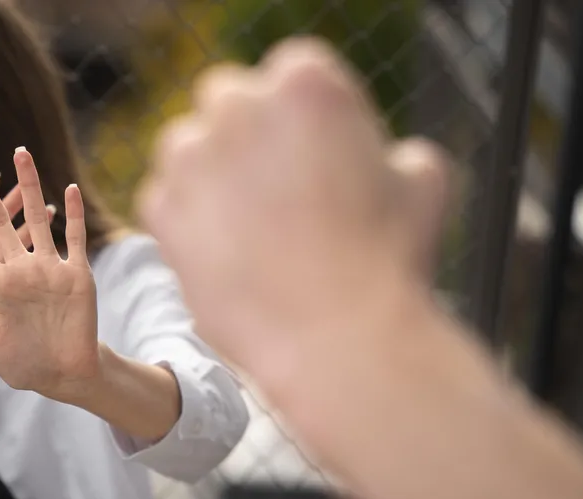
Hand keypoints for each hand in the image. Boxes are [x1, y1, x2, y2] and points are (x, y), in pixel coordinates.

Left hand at [0, 148, 100, 402]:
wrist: (62, 375)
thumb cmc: (21, 364)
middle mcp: (18, 268)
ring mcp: (47, 268)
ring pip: (35, 218)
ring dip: (28, 187)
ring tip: (20, 153)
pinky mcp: (75, 274)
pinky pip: (73, 238)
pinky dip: (71, 214)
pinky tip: (67, 189)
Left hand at [138, 38, 448, 374]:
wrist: (338, 340)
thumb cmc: (388, 261)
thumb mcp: (422, 182)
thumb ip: (392, 149)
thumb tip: (386, 156)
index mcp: (304, 81)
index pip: (287, 74)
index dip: (300, 118)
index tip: (309, 156)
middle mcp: (238, 106)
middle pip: (227, 100)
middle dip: (244, 135)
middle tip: (272, 189)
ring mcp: (191, 156)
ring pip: (186, 146)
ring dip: (208, 173)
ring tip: (249, 228)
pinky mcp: (160, 206)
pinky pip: (165, 198)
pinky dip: (186, 220)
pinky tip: (226, 255)